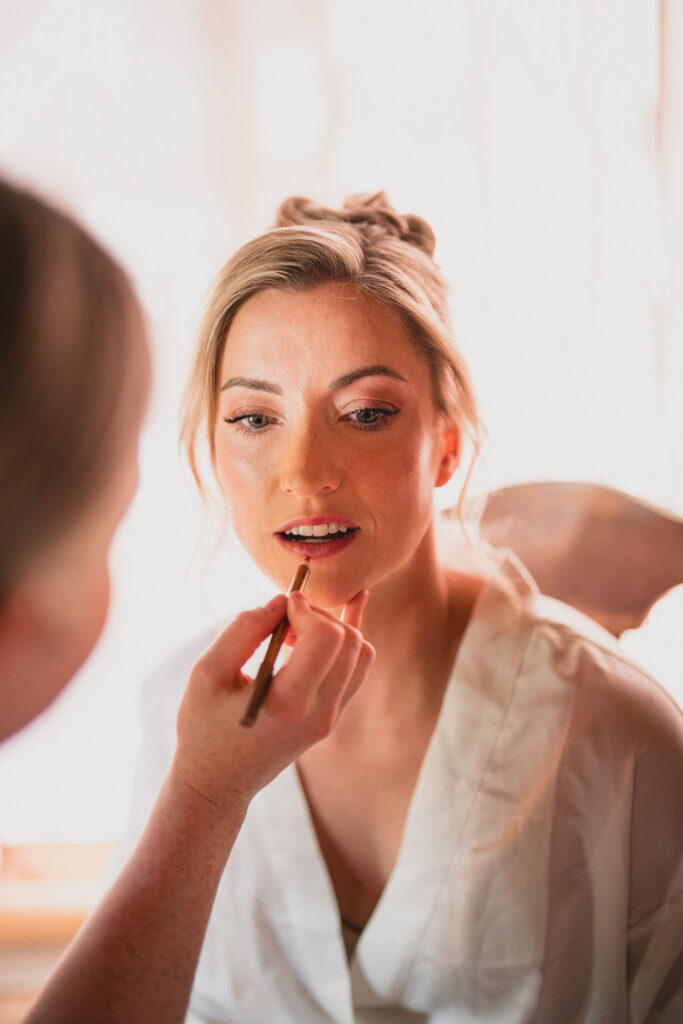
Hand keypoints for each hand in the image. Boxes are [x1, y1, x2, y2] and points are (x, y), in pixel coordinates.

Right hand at [171, 590, 373, 814]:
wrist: (217, 783)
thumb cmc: (204, 728)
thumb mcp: (207, 674)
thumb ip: (243, 631)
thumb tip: (280, 601)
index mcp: (289, 704)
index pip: (327, 639)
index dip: (307, 610)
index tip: (281, 607)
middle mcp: (320, 713)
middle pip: (350, 641)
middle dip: (320, 615)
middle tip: (284, 618)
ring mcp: (330, 718)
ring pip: (362, 653)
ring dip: (335, 628)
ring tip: (296, 629)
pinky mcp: (330, 718)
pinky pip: (356, 671)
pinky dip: (347, 643)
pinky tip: (336, 618)